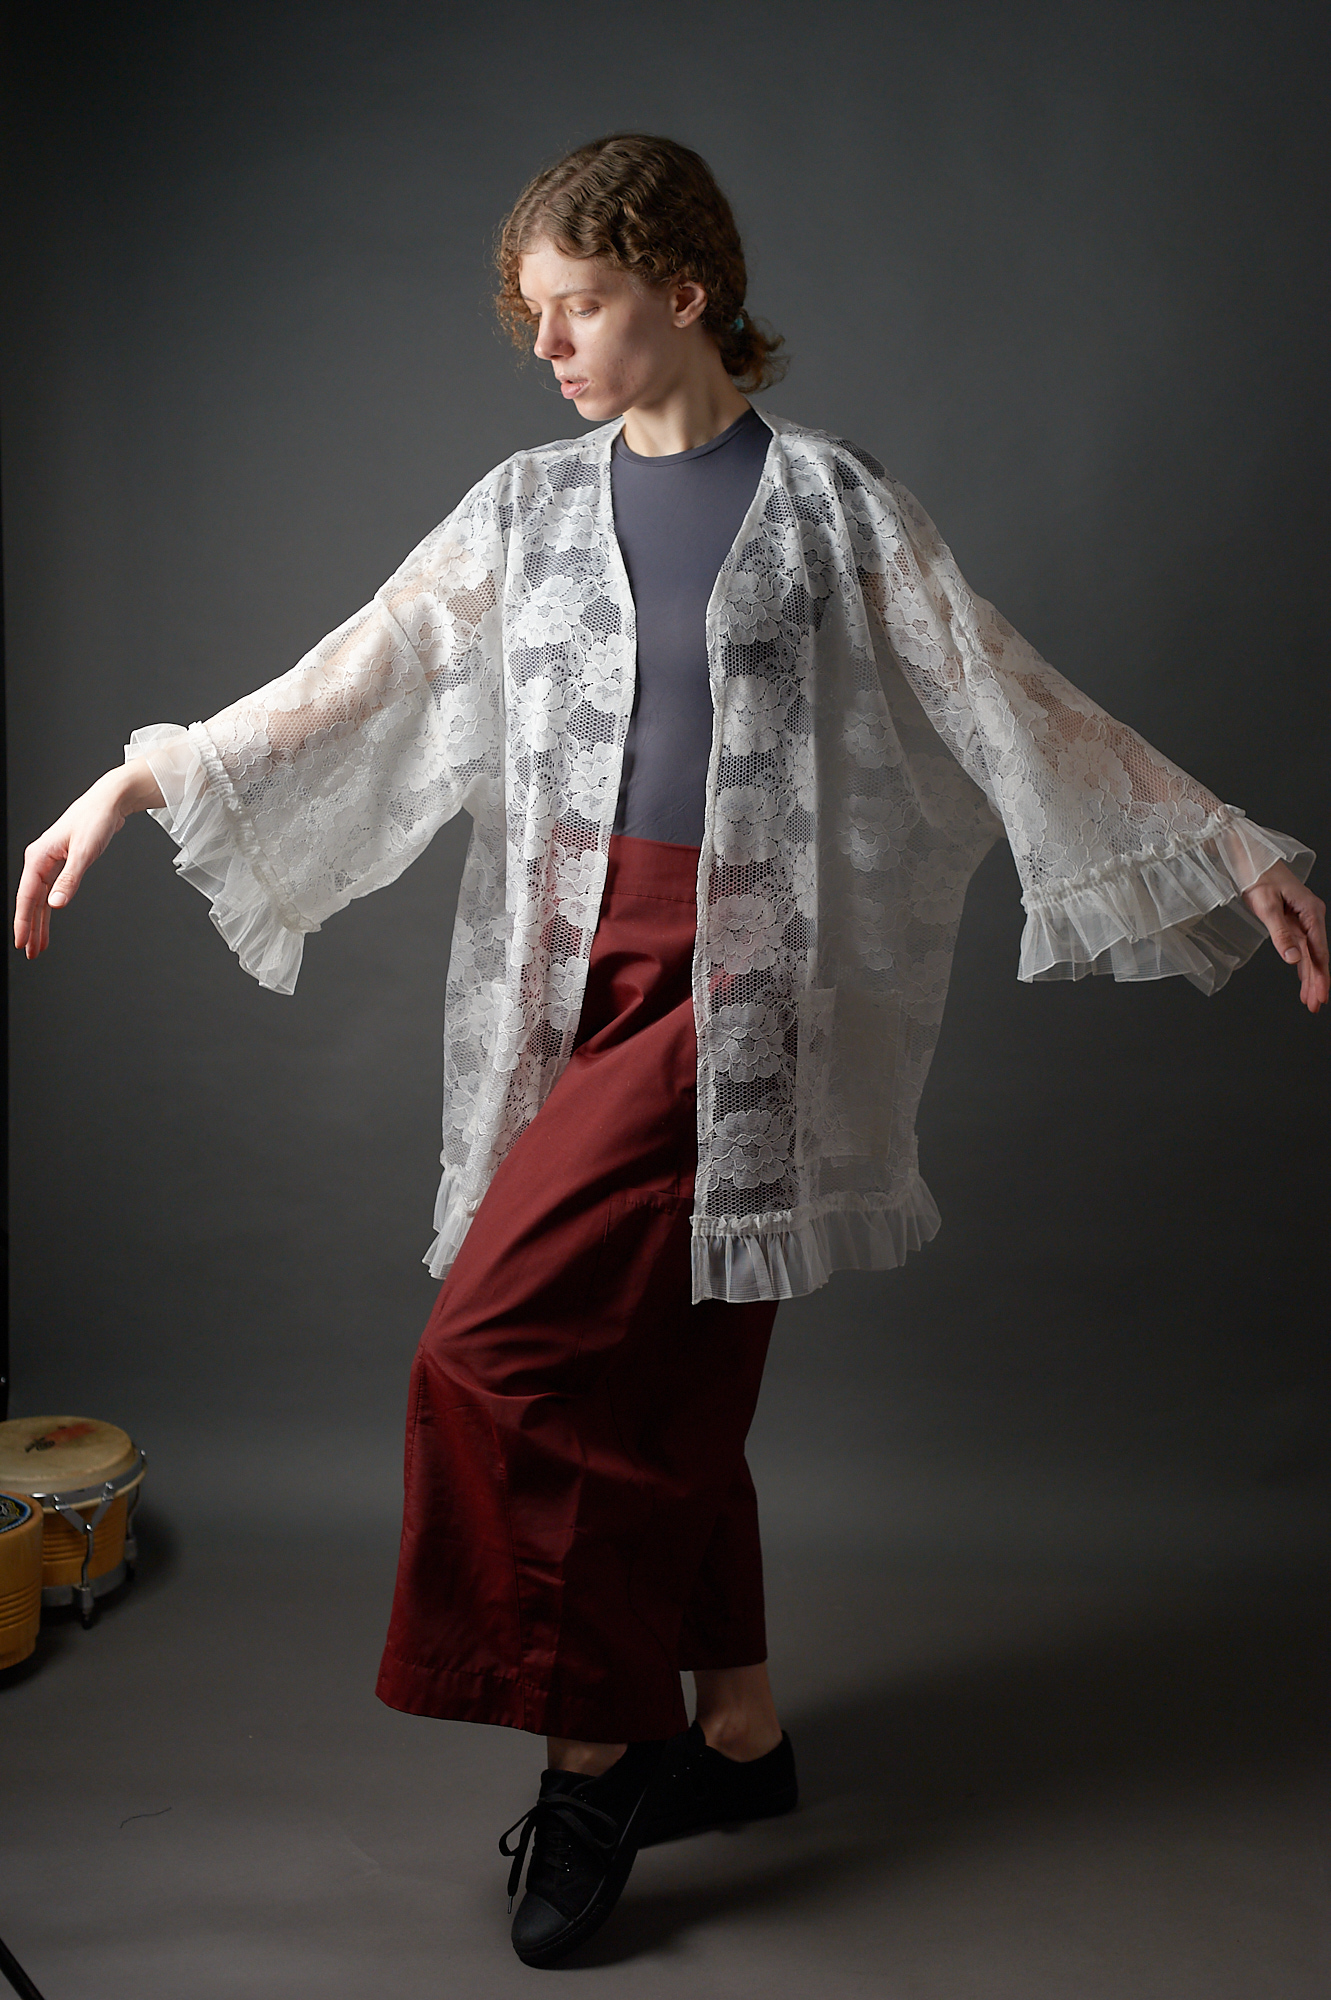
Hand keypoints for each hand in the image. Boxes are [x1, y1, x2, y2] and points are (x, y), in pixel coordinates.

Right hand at [13, 759, 164, 960]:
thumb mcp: (84, 852)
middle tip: (29, 952)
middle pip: (32, 901)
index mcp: (38, 857)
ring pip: (41, 899)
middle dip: (30, 928)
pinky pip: (51, 891)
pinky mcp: (61, 863)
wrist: (108, 803)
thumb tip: (56, 904)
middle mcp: (40, 861)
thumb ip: (69, 880)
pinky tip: (49, 920)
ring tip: (39, 945)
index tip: (21, 942)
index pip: (27, 896)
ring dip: (40, 922)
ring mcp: (50, 863)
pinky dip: (51, 908)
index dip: (24, 921)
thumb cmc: (95, 821)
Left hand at [1241, 860, 1327, 1012]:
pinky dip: (1302, 964)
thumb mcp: (1266, 906)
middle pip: (1317, 956)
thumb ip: (1280, 934)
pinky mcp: (1293, 920)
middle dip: (1317, 982)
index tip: (1320, 995)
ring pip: (1310, 953)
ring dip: (1310, 977)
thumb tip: (1293, 958)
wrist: (1250, 857)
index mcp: (1310, 912)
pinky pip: (1302, 946)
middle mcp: (1311, 916)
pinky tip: (1303, 979)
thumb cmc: (1258, 876)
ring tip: (1310, 999)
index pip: (1318, 952)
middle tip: (1315, 1005)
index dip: (1320, 976)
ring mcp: (1303, 919)